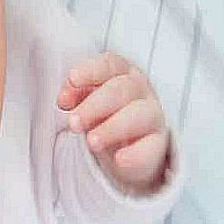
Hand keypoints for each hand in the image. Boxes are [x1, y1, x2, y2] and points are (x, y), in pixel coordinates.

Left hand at [57, 52, 170, 193]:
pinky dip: (135, 154)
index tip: (72, 79)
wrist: (124, 147)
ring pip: (138, 115)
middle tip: (73, 122)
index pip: (109, 64)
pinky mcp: (159, 143)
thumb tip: (64, 99)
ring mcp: (152, 115)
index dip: (90, 70)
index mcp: (120, 72)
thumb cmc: (102, 112)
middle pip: (121, 90)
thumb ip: (74, 94)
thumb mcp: (85, 99)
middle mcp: (139, 89)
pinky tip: (119, 159)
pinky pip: (151, 148)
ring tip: (91, 142)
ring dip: (112, 128)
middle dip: (94, 106)